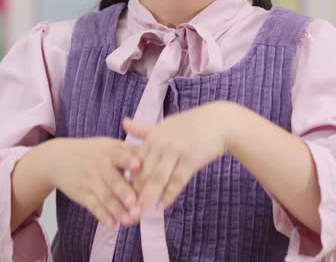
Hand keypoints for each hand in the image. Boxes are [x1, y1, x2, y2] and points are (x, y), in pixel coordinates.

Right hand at [47, 137, 142, 228]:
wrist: (58, 158)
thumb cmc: (91, 152)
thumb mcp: (108, 145)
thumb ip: (129, 151)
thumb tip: (154, 154)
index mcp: (109, 151)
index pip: (119, 155)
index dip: (128, 160)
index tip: (138, 165)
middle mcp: (99, 166)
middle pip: (113, 180)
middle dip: (123, 192)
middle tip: (134, 202)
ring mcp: (90, 181)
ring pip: (105, 197)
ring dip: (117, 210)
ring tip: (129, 220)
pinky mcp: (83, 195)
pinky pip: (93, 207)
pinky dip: (102, 216)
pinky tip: (112, 224)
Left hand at [123, 102, 239, 212]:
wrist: (219, 122)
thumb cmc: (191, 124)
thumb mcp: (165, 125)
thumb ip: (143, 129)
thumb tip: (123, 123)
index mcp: (153, 137)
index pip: (134, 161)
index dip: (125, 179)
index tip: (116, 195)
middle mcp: (161, 144)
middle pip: (143, 172)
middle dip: (133, 192)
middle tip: (124, 210)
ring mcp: (176, 152)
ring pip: (157, 178)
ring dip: (147, 197)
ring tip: (139, 212)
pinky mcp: (191, 160)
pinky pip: (177, 180)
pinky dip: (169, 194)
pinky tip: (161, 206)